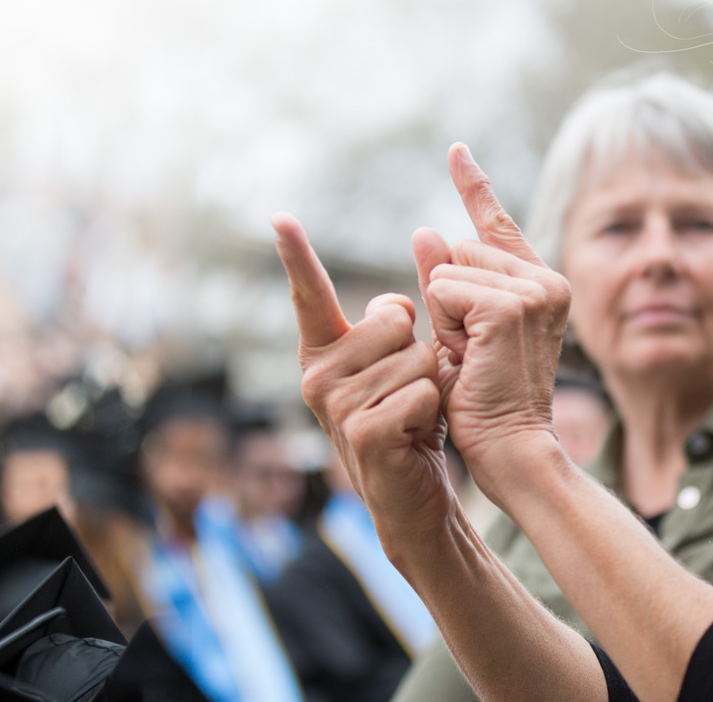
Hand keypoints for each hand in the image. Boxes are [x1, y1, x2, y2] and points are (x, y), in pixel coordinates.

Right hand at [277, 214, 463, 533]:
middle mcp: (317, 374)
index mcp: (323, 350)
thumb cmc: (408, 420)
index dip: (296, 254)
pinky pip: (421, 393)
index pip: (309, 294)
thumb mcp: (400, 362)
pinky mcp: (362, 433)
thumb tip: (404, 276)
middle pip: (395, 319)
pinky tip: (414, 435)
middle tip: (408, 391)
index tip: (280, 216)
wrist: (412, 495)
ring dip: (431, 386)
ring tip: (412, 415)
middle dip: (420, 350)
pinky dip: (432, 412)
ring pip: (416, 357)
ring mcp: (336, 406)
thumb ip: (394, 318)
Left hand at [411, 144, 569, 466]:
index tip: (455, 149)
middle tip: (471, 350)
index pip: (495, 225)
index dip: (473, 185)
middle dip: (446, 299)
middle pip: (458, 250)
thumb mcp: (456, 332)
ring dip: (444, 316)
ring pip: (448, 270)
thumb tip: (425, 230)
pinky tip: (469, 354)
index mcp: (538, 285)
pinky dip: (444, 325)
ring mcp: (533, 290)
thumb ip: (446, 283)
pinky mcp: (511, 305)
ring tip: (473, 357)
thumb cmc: (482, 401)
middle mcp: (545, 280)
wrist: (510, 447)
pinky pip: (444, 290)